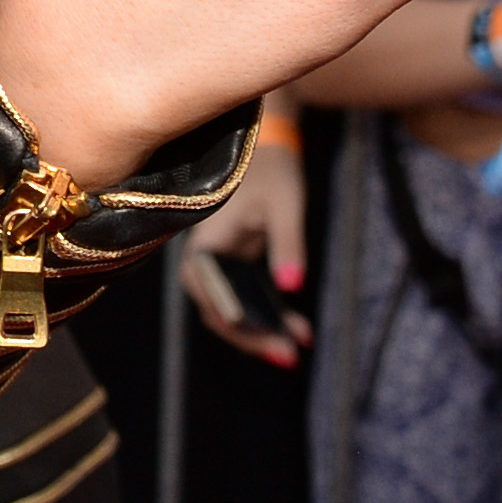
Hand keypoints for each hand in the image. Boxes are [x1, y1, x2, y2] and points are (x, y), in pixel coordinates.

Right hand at [178, 130, 309, 362]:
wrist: (267, 145)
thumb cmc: (272, 170)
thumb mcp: (285, 206)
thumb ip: (288, 246)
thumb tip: (293, 288)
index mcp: (205, 247)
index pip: (215, 300)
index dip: (243, 326)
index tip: (274, 341)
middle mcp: (202, 263)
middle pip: (221, 315)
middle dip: (255, 339)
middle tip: (291, 357)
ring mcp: (217, 268)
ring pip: (233, 313)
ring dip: (263, 333)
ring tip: (299, 348)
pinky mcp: (234, 267)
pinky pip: (246, 301)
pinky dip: (269, 317)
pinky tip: (298, 330)